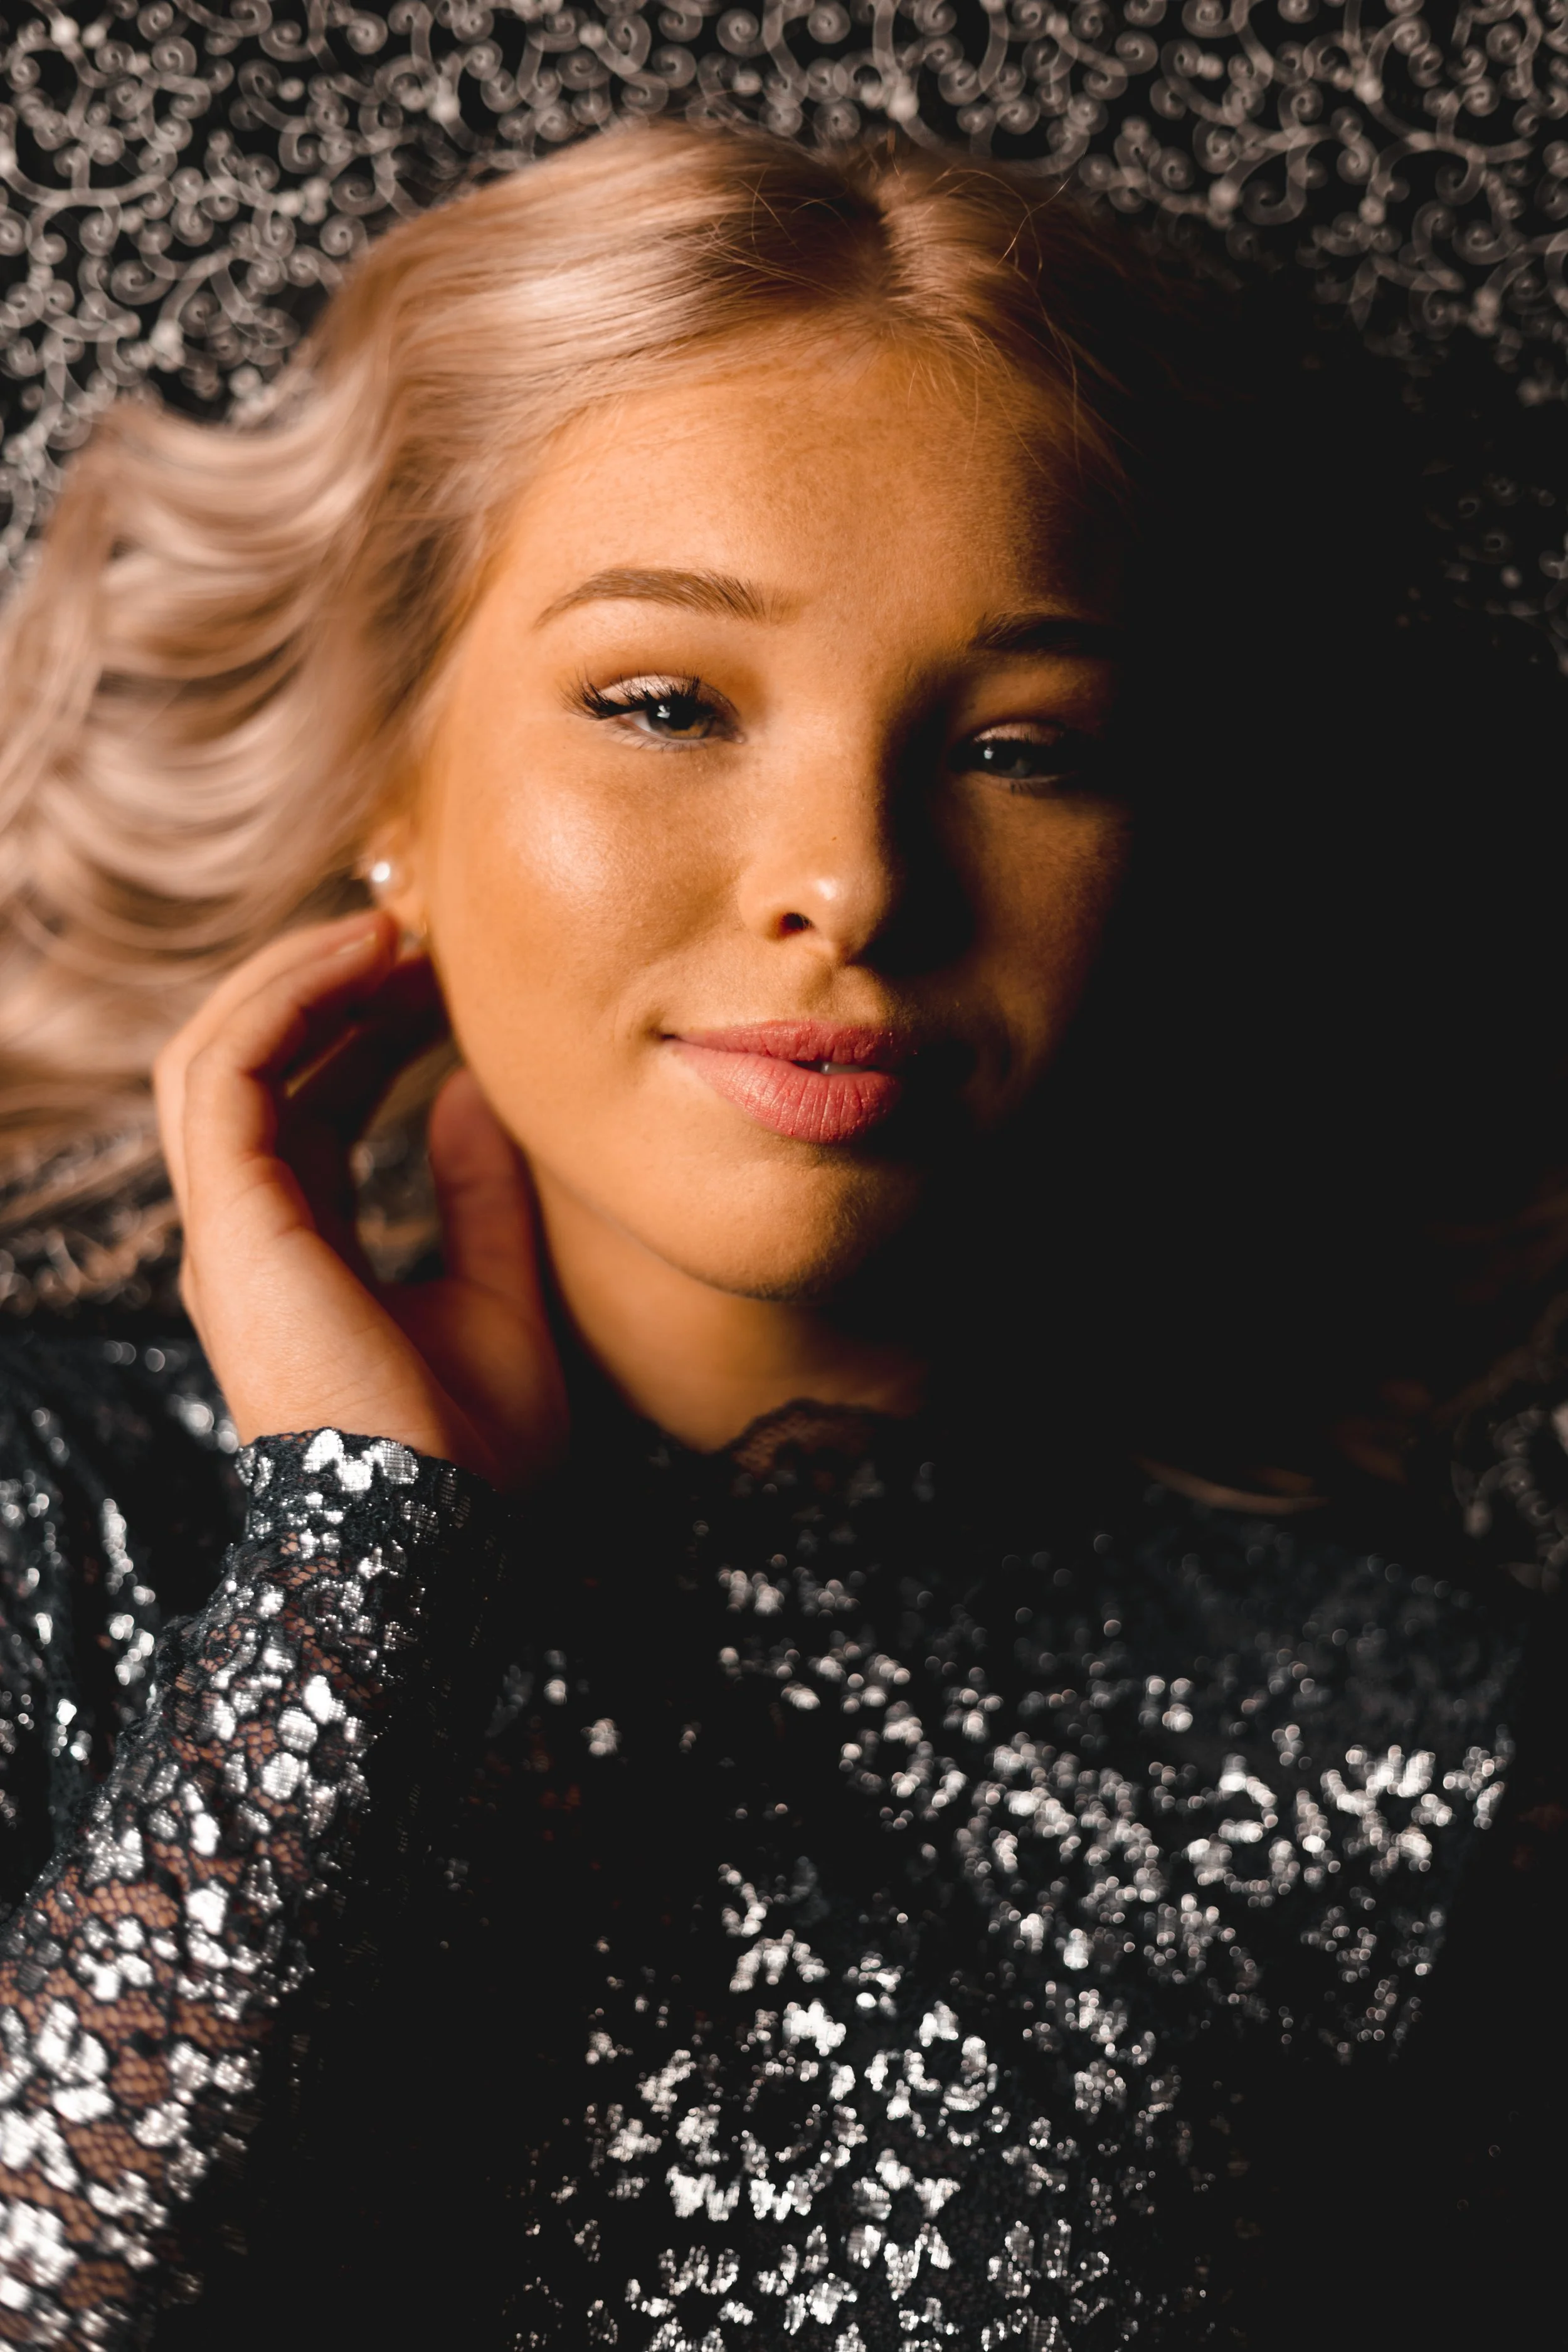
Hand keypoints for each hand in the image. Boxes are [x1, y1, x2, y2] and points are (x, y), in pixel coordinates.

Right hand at [154, 911, 567, 1490]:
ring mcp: (230, 1233)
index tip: (439, 978)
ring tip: (392, 928)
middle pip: (257, 1067)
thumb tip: (469, 1096)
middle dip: (329, 987)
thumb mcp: (499, 1297)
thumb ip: (481, 1198)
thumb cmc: (473, 1457)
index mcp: (298, 1253)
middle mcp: (248, 1237)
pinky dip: (288, 1002)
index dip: (362, 1027)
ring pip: (219, 1054)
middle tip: (422, 934)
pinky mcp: (235, 1226)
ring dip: (300, 978)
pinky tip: (366, 961)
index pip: (306, 1104)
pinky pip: (230, 1076)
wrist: (441, 1544)